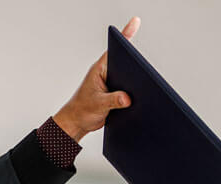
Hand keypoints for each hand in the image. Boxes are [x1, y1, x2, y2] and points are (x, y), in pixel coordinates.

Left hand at [53, 16, 140, 141]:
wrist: (77, 124)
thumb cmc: (81, 111)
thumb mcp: (97, 105)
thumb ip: (112, 100)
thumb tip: (127, 98)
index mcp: (99, 70)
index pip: (114, 50)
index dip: (126, 35)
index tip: (135, 22)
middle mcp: (106, 73)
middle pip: (126, 64)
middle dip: (137, 67)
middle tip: (143, 75)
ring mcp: (112, 83)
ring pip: (130, 78)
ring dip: (137, 83)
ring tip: (142, 92)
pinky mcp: (117, 93)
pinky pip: (129, 90)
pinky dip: (135, 94)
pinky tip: (141, 101)